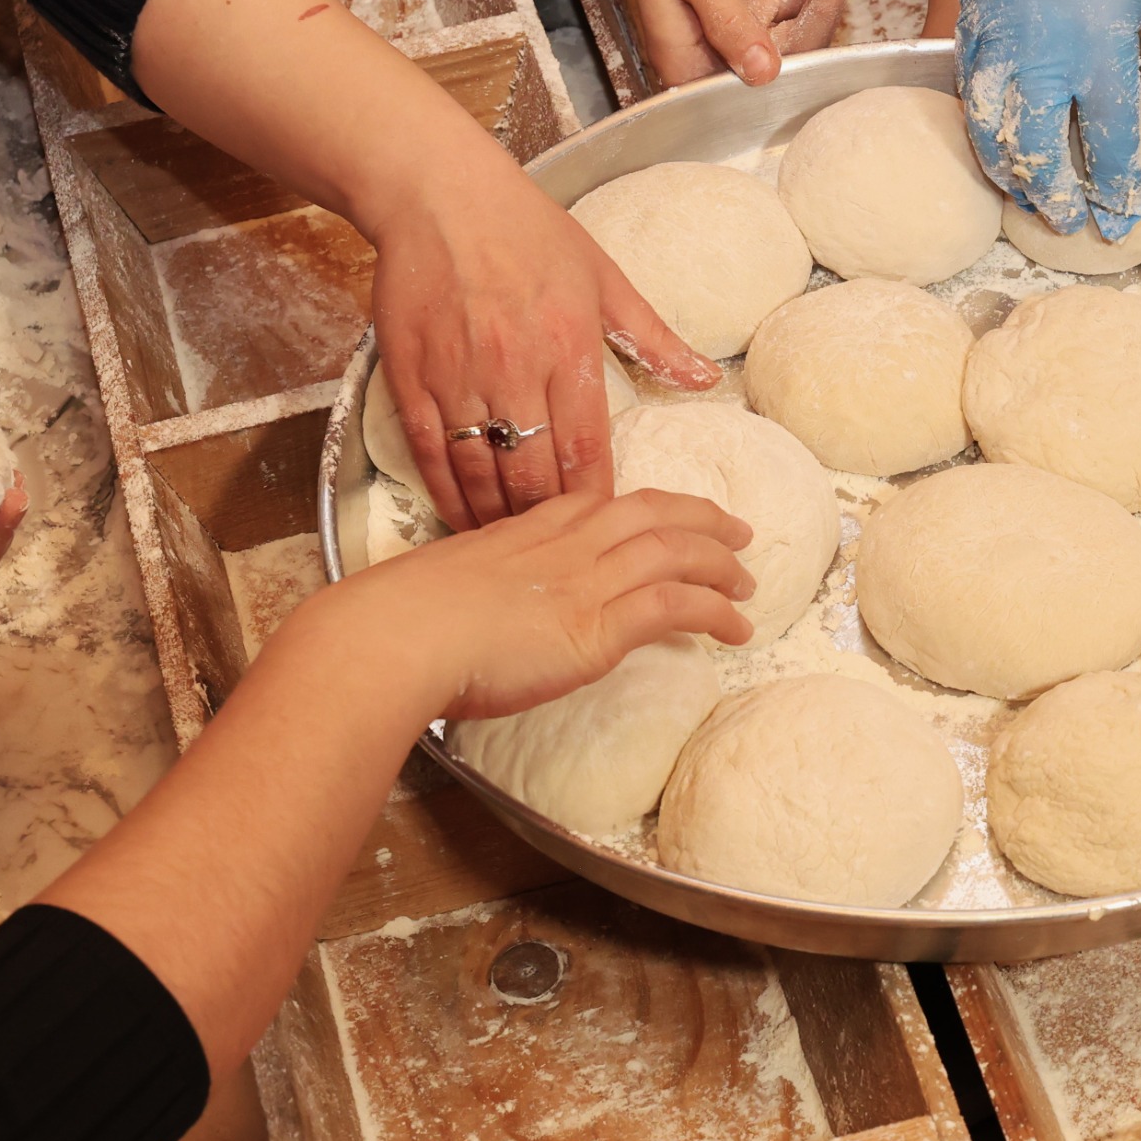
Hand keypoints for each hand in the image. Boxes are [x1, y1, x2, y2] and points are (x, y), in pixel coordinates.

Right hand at [307, 486, 753, 725]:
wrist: (393, 637)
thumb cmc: (398, 623)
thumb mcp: (441, 586)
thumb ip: (476, 592)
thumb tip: (476, 618)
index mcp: (526, 529)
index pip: (600, 503)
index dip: (645, 507)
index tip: (666, 514)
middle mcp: (564, 543)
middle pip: (652, 512)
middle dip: (702, 518)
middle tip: (736, 532)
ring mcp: (585, 580)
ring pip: (676, 551)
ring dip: (721, 564)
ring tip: (748, 583)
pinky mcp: (599, 625)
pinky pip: (677, 605)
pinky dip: (716, 611)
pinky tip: (736, 627)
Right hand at [369, 149, 716, 529]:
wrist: (437, 193)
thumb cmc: (528, 230)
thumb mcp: (604, 275)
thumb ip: (652, 336)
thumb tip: (706, 378)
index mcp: (569, 347)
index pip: (587, 447)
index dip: (597, 501)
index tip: (607, 532)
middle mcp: (514, 368)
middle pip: (534, 475)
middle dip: (549, 526)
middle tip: (561, 564)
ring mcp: (459, 375)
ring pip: (481, 471)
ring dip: (497, 519)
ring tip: (514, 551)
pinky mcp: (412, 376)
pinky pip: (431, 451)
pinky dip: (447, 492)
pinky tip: (462, 518)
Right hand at [571, 0, 849, 88]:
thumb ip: (730, 23)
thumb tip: (763, 75)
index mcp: (690, 55)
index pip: (751, 79)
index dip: (791, 60)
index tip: (814, 15)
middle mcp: (720, 42)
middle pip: (788, 51)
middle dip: (818, 8)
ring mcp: (747, 12)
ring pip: (803, 18)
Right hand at [957, 0, 1140, 238]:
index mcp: (1101, 50)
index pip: (1107, 147)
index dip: (1114, 192)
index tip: (1120, 223)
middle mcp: (1042, 55)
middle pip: (1037, 153)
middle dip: (1054, 199)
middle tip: (1072, 223)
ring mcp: (998, 39)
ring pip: (990, 131)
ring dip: (1010, 172)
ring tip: (1030, 197)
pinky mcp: (972, 21)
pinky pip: (968, 93)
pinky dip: (982, 128)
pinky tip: (1001, 143)